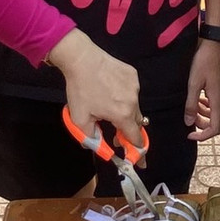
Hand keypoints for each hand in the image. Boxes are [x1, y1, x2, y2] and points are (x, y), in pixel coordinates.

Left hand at [47, 29, 143, 150]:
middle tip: (116, 135)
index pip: (135, 138)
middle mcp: (133, 101)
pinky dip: (124, 96)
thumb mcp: (79, 118)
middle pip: (136, 123)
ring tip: (107, 105)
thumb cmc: (79, 89)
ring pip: (134, 106)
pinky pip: (132, 91)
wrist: (81, 58)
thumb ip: (91, 138)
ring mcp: (135, 86)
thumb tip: (99, 147)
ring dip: (124, 112)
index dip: (137, 152)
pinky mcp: (133, 74)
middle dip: (127, 131)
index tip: (140, 162)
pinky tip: (110, 89)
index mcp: (122, 114)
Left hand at [185, 38, 219, 141]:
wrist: (216, 43)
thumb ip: (191, 104)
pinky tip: (202, 100)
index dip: (203, 136)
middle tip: (191, 124)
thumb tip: (189, 123)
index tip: (190, 135)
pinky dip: (209, 108)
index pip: (215, 128)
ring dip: (206, 117)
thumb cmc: (205, 61)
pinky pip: (219, 105)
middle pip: (218, 124)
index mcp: (219, 101)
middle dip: (204, 127)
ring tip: (194, 111)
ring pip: (218, 114)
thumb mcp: (194, 83)